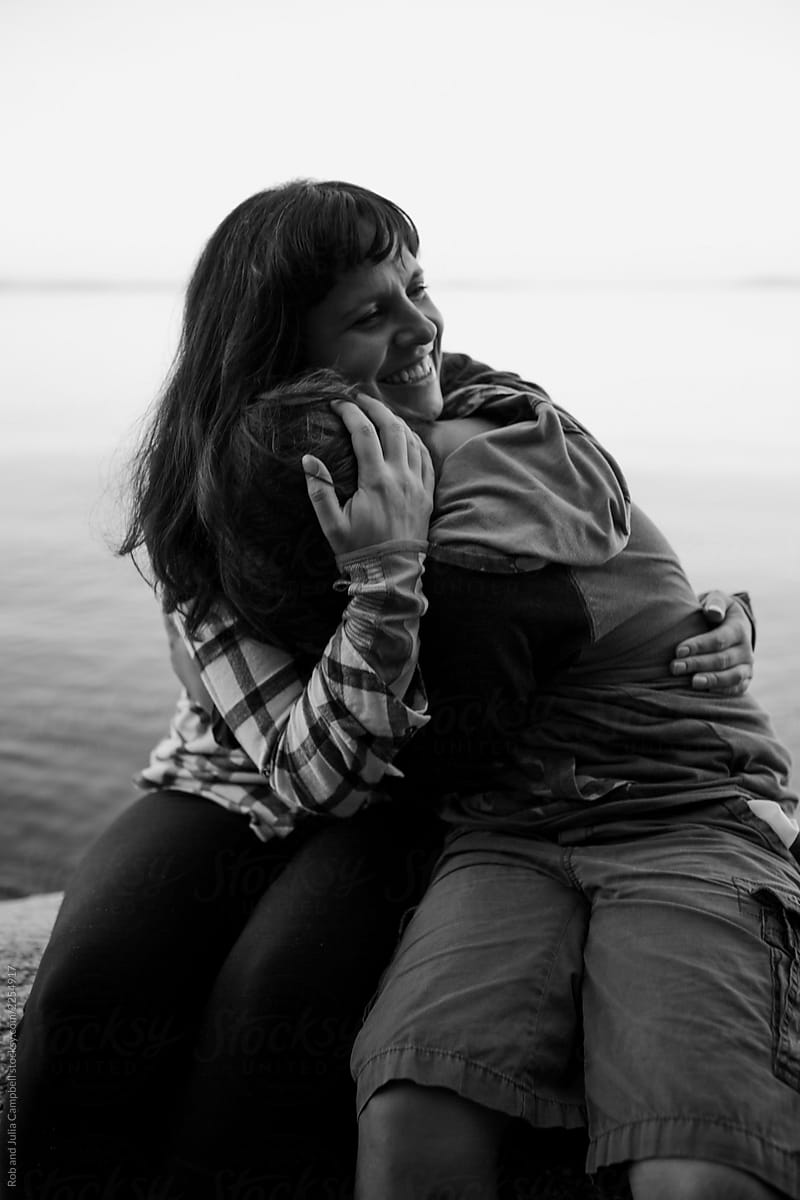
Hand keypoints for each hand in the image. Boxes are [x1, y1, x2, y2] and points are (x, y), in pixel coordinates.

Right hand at [302, 393, 434, 557]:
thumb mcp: (331, 524)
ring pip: (412, 439)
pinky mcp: (427, 494)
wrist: (392, 576)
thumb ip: (319, 490)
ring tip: (378, 414)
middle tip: (358, 398)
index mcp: (376, 481)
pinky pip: (426, 457)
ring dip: (395, 421)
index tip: (336, 403)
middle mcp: (401, 477)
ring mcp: (418, 485)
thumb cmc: (358, 551)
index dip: (349, 411)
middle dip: (374, 406)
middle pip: (392, 426)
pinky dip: (415, 440)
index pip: (363, 432)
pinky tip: (404, 437)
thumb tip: (308, 458)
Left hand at [670, 592, 753, 694]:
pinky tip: (704, 692)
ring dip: (711, 680)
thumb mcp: (717, 600)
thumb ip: (715, 603)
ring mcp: (746, 666)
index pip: (718, 639)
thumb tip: (712, 613)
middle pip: (722, 659)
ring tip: (692, 683)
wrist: (731, 626)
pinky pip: (736, 689)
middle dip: (697, 664)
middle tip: (675, 667)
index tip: (678, 651)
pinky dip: (722, 692)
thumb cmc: (716, 612)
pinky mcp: (744, 679)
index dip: (698, 646)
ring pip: (731, 676)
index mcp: (738, 628)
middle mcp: (746, 649)